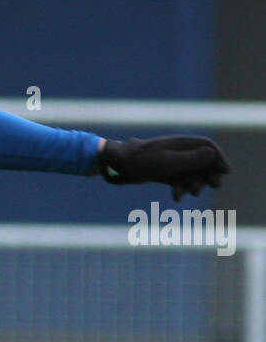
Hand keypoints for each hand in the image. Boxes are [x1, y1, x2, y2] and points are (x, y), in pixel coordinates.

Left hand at [96, 136, 229, 200]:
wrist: (115, 164)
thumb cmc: (139, 161)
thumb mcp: (166, 161)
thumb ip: (190, 159)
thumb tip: (212, 154)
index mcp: (181, 143)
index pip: (208, 147)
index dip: (219, 158)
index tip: (225, 172)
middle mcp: (179, 152)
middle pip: (203, 162)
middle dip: (209, 174)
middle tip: (214, 185)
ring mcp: (171, 163)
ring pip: (191, 174)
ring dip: (194, 184)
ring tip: (192, 192)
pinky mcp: (162, 173)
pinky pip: (178, 182)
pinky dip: (179, 189)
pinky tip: (175, 197)